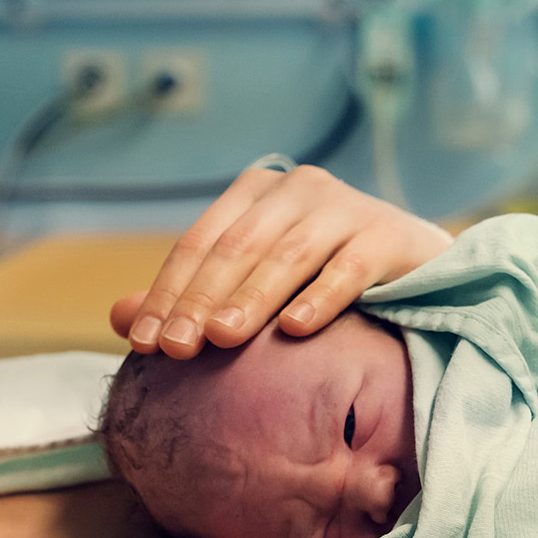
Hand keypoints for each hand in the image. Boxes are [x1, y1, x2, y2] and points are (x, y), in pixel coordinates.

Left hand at [109, 164, 450, 358]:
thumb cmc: (321, 276)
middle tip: (176, 348)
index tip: (145, 343)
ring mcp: (346, 207)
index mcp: (255, 194)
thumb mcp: (252, 281)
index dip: (168, 293)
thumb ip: (191, 297)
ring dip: (251, 299)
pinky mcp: (389, 235)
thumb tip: (119, 318)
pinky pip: (349, 268)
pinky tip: (296, 331)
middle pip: (237, 249)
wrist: (417, 268)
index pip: (199, 244)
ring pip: (288, 256)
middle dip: (201, 300)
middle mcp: (299, 189)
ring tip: (222, 338)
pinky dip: (320, 298)